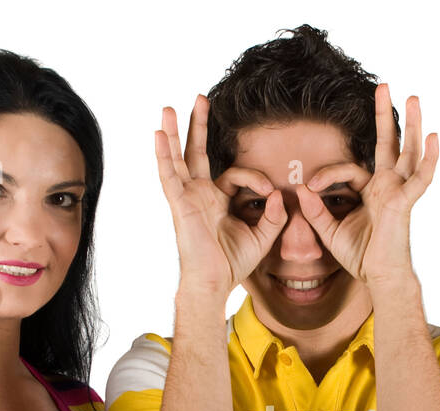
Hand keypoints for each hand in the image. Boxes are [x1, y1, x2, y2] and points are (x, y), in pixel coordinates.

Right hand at [155, 96, 286, 298]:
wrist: (214, 282)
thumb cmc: (233, 264)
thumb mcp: (263, 237)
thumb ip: (275, 216)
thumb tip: (281, 195)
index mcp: (218, 201)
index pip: (236, 174)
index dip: (256, 178)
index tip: (269, 191)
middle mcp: (200, 195)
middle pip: (196, 153)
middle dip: (198, 126)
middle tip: (201, 98)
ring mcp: (187, 197)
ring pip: (178, 158)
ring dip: (174, 132)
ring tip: (168, 108)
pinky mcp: (180, 204)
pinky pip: (169, 175)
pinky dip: (163, 154)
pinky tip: (159, 134)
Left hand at [294, 83, 436, 286]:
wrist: (379, 278)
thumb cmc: (361, 257)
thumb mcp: (330, 231)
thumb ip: (315, 210)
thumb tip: (300, 188)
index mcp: (372, 192)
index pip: (348, 169)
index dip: (326, 174)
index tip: (309, 185)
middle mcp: (388, 187)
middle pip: (390, 144)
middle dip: (386, 116)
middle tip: (385, 86)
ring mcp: (399, 192)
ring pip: (408, 152)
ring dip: (412, 124)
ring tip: (413, 98)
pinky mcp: (405, 203)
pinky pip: (420, 179)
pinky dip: (428, 159)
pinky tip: (434, 138)